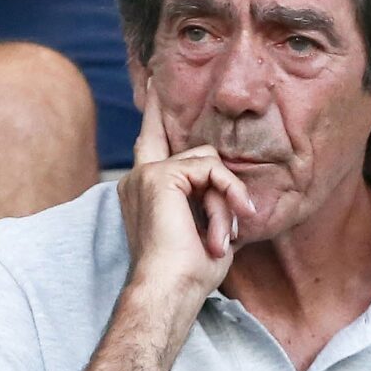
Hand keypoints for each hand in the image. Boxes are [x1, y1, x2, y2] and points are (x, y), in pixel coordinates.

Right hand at [118, 92, 255, 307]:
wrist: (169, 290)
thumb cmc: (189, 273)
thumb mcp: (206, 228)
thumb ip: (210, 198)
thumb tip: (231, 185)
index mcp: (144, 190)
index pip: (150, 140)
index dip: (153, 111)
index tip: (153, 80)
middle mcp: (139, 178)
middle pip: (197, 152)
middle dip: (221, 190)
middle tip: (221, 236)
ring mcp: (147, 175)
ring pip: (210, 162)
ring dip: (224, 202)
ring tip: (219, 239)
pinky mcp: (160, 176)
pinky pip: (211, 169)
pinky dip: (225, 197)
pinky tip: (221, 230)